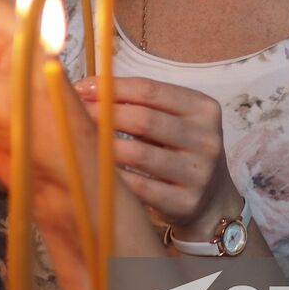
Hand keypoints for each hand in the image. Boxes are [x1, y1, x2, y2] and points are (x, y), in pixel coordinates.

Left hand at [73, 76, 241, 235]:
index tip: (81, 88)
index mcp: (203, 109)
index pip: (150, 90)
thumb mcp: (172, 121)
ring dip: (105, 146)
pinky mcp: (185, 202)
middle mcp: (206, 139)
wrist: (212, 200)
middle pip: (144, 119)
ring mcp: (199, 173)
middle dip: (104, 114)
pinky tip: (98, 169)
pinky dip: (115, 176)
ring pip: (140, 154)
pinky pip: (140, 187)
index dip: (111, 87)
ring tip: (83, 141)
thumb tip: (84, 89)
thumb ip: (138, 103)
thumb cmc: (180, 151)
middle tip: (76, 115)